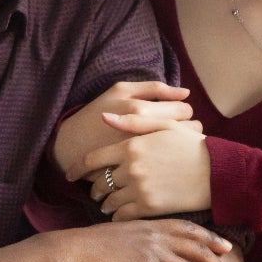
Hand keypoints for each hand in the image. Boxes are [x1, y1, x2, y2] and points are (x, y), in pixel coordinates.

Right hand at [51, 219, 237, 261]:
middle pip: (200, 252)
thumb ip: (137, 240)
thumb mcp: (116, 236)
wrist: (67, 254)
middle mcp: (156, 235)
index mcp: (150, 224)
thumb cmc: (85, 249)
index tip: (226, 249)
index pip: (190, 229)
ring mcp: (152, 251)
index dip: (211, 239)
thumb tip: (145, 252)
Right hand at [52, 81, 191, 172]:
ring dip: (184, 145)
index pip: (183, 109)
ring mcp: (143, 156)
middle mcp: (143, 133)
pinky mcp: (140, 173)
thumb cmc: (99, 113)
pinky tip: (168, 156)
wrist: (73, 145)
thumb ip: (154, 89)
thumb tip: (186, 92)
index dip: (185, 111)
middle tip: (178, 130)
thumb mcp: (121, 91)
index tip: (178, 115)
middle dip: (187, 128)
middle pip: (188, 129)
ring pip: (183, 149)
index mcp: (141, 111)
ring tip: (174, 143)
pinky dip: (174, 160)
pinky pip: (172, 166)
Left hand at [67, 113, 212, 218]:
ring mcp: (139, 189)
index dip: (77, 168)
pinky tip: (119, 214)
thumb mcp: (163, 127)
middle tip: (94, 191)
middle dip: (94, 187)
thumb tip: (102, 116)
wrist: (217, 172)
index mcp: (131, 146)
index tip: (70, 175)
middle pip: (99, 182)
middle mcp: (131, 168)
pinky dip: (117, 216)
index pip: (92, 160)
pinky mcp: (149, 207)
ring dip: (104, 203)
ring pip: (108, 201)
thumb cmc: (191, 146)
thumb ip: (131, 121)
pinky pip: (122, 215)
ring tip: (106, 204)